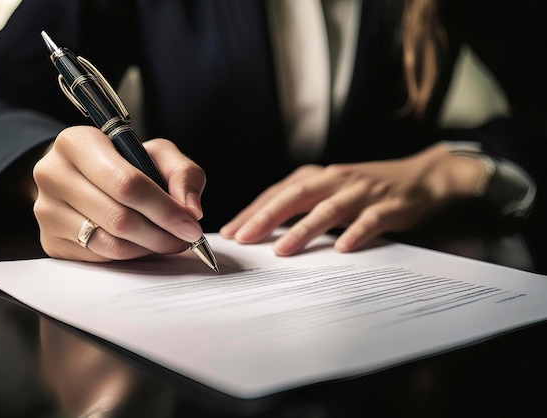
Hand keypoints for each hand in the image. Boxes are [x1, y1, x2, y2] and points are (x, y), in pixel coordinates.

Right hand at [33, 126, 205, 260]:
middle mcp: (52, 174)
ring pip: (110, 242)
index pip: (126, 183)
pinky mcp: (50, 241)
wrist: (85, 176)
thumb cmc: (125, 163)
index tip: (190, 223)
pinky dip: (129, 255)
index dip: (164, 208)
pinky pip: (100, 257)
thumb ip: (182, 174)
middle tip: (185, 237)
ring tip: (167, 240)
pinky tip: (142, 243)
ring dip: (148, 247)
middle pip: (119, 218)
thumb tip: (191, 209)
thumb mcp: (157, 154)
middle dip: (161, 233)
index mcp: (76, 143)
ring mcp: (46, 211)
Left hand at [221, 143, 485, 254]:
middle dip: (266, 217)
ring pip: (327, 210)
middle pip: (295, 196)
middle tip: (243, 238)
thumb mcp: (330, 191)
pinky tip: (341, 249)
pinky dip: (355, 233)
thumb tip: (262, 229)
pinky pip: (370, 220)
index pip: (278, 193)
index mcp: (318, 177)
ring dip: (303, 230)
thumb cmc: (366, 190)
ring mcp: (362, 192)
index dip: (253, 211)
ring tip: (281, 251)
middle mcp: (335, 180)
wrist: (421, 177)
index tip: (230, 231)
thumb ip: (301, 206)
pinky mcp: (388, 206)